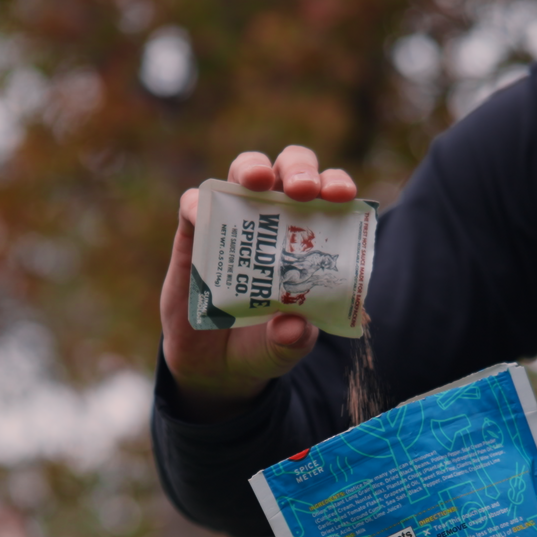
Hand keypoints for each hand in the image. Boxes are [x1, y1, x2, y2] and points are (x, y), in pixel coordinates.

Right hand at [159, 146, 357, 421]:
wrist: (216, 367)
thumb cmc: (264, 344)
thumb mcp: (285, 348)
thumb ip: (294, 339)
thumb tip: (295, 328)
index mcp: (308, 235)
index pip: (327, 195)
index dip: (336, 185)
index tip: (343, 196)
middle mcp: (273, 218)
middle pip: (288, 169)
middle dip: (299, 169)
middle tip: (304, 189)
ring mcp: (233, 221)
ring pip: (242, 171)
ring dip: (252, 168)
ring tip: (258, 182)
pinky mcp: (193, 234)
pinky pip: (193, 205)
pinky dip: (199, 204)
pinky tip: (205, 216)